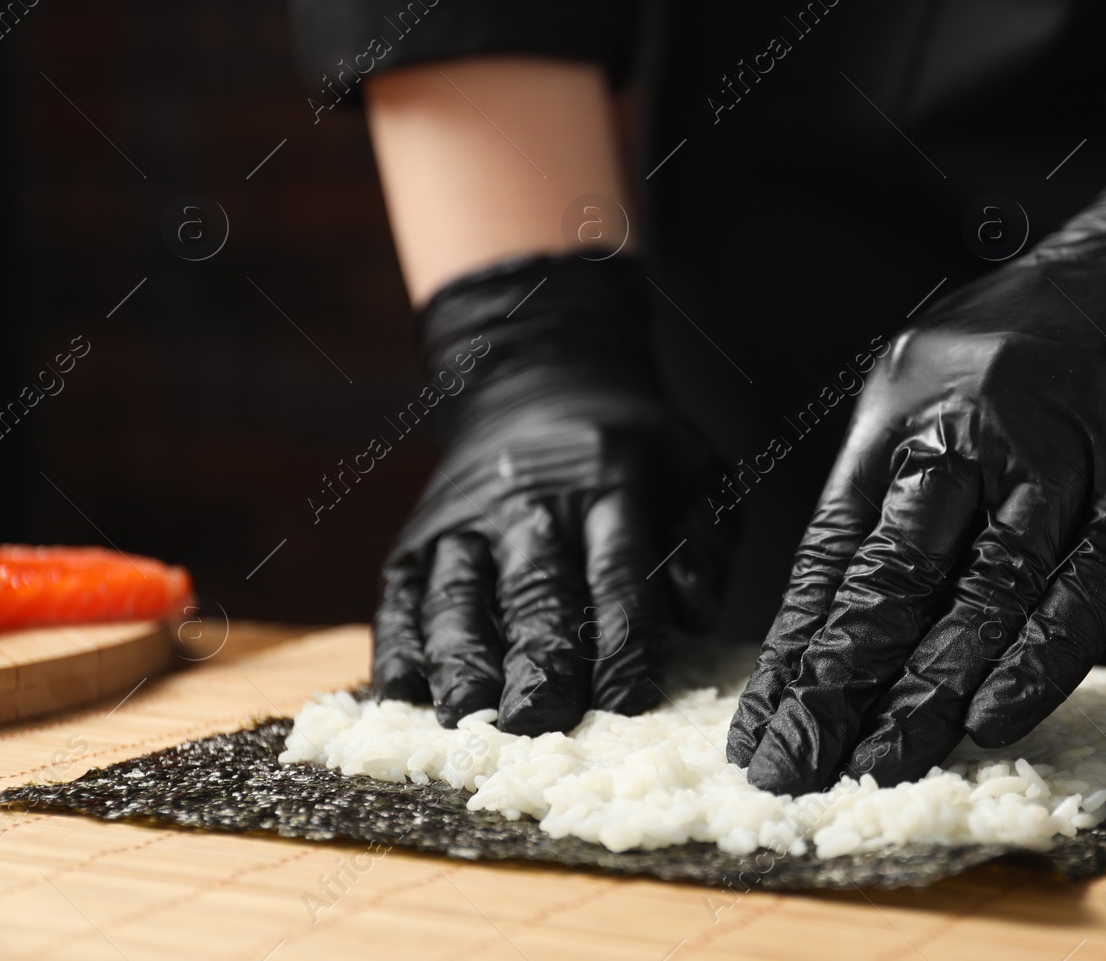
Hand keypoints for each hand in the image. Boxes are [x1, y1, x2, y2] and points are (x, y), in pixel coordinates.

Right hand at [373, 254, 732, 732]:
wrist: (540, 385)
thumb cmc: (634, 455)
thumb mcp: (695, 470)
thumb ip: (705, 541)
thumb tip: (690, 611)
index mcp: (610, 483)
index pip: (619, 572)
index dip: (624, 638)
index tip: (630, 700)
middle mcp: (530, 504)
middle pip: (533, 590)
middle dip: (536, 660)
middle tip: (539, 719)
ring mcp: (464, 521)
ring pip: (458, 595)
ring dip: (461, 658)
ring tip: (468, 715)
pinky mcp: (415, 541)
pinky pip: (401, 598)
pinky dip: (400, 646)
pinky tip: (405, 693)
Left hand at [728, 44, 1105, 793]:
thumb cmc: (1073, 316)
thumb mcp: (958, 366)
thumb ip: (917, 470)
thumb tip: (865, 596)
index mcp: (906, 397)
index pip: (834, 548)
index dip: (796, 648)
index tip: (762, 727)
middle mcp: (969, 416)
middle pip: (892, 572)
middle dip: (836, 682)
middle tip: (792, 769)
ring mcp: (1061, 442)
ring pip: (981, 586)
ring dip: (927, 686)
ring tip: (881, 765)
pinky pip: (1087, 577)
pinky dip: (1039, 651)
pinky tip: (991, 716)